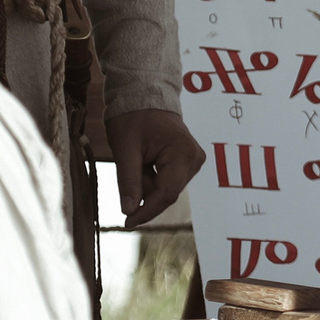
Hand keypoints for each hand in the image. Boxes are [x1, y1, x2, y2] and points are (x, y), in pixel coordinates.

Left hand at [106, 110, 203, 227]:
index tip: (127, 222)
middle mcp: (194, 159)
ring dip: (147, 185)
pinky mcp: (187, 163)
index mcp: (183, 153)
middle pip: (167, 193)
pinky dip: (151, 180)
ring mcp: (193, 161)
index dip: (146, 211)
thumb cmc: (133, 118)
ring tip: (137, 160)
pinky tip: (144, 162)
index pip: (167, 193)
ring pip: (166, 189)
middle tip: (128, 173)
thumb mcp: (125, 148)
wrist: (144, 97)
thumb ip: (128, 180)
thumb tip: (128, 211)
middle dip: (144, 192)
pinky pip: (167, 182)